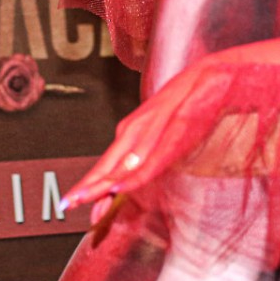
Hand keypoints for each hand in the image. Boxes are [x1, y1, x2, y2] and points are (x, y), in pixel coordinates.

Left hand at [59, 63, 201, 217]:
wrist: (213, 76)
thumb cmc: (189, 103)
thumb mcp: (164, 130)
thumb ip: (148, 153)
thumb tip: (131, 179)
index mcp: (133, 131)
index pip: (107, 163)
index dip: (89, 184)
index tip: (71, 201)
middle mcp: (137, 130)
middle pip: (108, 165)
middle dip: (87, 187)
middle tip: (67, 204)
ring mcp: (153, 130)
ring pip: (124, 165)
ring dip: (101, 185)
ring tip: (82, 200)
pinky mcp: (172, 133)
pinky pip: (150, 161)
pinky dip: (134, 176)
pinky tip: (119, 187)